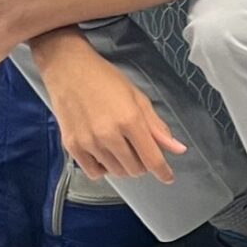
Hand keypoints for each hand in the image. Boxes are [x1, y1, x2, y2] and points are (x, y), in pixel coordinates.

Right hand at [38, 49, 186, 182]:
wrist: (67, 68)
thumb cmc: (105, 79)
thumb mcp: (137, 98)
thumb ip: (157, 127)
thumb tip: (178, 149)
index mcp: (130, 120)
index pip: (152, 159)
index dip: (163, 172)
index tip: (168, 177)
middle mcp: (108, 135)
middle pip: (135, 169)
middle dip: (142, 164)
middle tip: (138, 149)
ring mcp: (88, 142)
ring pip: (116, 172)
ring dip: (123, 165)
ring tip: (119, 146)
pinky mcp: (71, 146)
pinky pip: (94, 172)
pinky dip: (103, 168)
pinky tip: (103, 153)